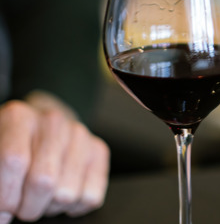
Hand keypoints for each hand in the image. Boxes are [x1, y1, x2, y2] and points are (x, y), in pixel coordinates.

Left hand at [0, 92, 108, 221]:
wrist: (40, 129)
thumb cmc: (10, 148)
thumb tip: (2, 215)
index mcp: (19, 117)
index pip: (14, 161)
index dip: (6, 197)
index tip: (3, 213)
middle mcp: (53, 122)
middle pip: (43, 182)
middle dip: (28, 207)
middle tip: (20, 207)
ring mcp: (80, 135)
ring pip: (67, 194)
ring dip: (50, 207)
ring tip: (40, 196)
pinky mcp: (99, 150)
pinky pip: (90, 197)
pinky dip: (73, 207)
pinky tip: (60, 194)